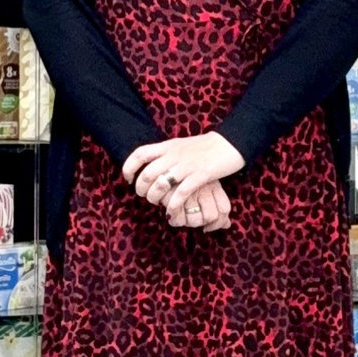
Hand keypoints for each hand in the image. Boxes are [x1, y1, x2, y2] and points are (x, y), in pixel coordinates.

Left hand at [122, 132, 244, 223]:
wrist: (229, 144)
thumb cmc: (204, 147)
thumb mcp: (180, 145)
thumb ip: (165, 154)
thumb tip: (149, 164)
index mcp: (167, 146)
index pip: (140, 154)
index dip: (129, 168)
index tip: (128, 179)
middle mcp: (174, 155)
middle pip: (147, 174)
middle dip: (141, 189)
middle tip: (145, 196)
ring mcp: (187, 166)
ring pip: (161, 185)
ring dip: (155, 198)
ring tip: (158, 204)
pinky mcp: (200, 176)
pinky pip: (181, 193)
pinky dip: (173, 205)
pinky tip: (171, 212)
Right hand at [166, 177, 231, 230]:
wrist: (166, 159)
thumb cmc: (186, 173)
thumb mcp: (205, 182)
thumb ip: (217, 205)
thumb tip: (227, 226)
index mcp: (214, 184)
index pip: (224, 209)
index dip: (218, 223)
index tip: (208, 227)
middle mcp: (204, 189)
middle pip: (210, 217)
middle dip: (200, 222)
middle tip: (190, 218)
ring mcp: (190, 192)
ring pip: (194, 220)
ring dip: (187, 222)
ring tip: (180, 215)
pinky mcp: (174, 195)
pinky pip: (178, 218)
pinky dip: (175, 220)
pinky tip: (171, 215)